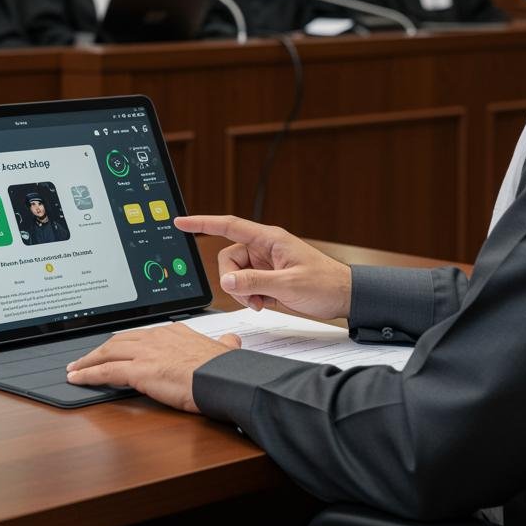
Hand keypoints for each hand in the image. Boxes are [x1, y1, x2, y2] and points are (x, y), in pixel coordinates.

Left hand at [66, 324, 240, 412]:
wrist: (224, 378)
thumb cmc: (225, 369)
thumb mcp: (225, 349)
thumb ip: (224, 344)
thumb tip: (231, 342)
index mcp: (175, 331)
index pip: (142, 335)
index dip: (126, 342)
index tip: (117, 348)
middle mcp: (157, 337)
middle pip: (119, 340)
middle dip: (100, 349)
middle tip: (85, 358)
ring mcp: (146, 352)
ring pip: (107, 352)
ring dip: (88, 361)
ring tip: (75, 369)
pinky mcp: (138, 371)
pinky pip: (105, 371)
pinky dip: (88, 374)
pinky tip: (77, 379)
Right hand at [174, 214, 351, 319]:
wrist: (344, 296)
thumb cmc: (325, 284)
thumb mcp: (288, 285)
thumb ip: (255, 282)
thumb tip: (227, 280)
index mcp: (269, 239)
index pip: (229, 226)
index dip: (203, 223)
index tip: (181, 222)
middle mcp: (264, 248)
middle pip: (228, 258)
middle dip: (233, 281)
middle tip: (252, 298)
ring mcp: (265, 263)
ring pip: (235, 274)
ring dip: (243, 292)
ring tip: (262, 302)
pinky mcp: (268, 277)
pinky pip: (246, 285)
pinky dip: (250, 297)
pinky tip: (265, 303)